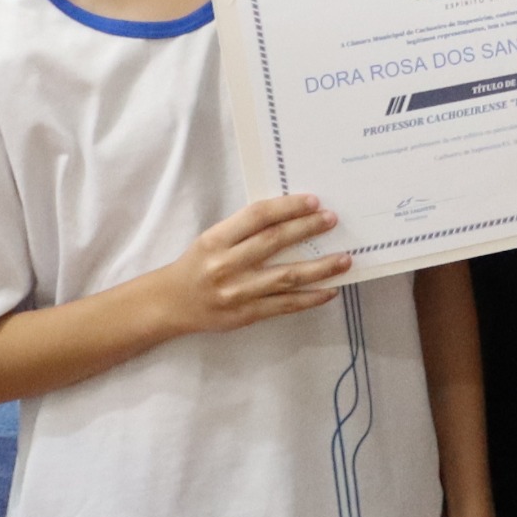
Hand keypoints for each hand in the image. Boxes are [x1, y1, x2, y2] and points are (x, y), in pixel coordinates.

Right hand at [151, 193, 349, 337]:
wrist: (170, 303)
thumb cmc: (198, 264)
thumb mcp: (212, 240)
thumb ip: (244, 230)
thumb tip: (293, 216)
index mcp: (216, 240)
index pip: (257, 217)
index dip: (287, 207)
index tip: (313, 201)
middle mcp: (225, 265)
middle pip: (274, 242)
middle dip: (307, 229)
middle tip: (332, 220)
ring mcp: (237, 292)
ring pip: (286, 277)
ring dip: (320, 268)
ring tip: (345, 259)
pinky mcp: (245, 314)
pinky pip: (285, 305)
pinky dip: (310, 298)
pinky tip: (330, 290)